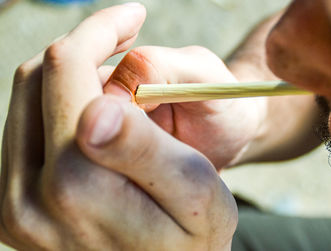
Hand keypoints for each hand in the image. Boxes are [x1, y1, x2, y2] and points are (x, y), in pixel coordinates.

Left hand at [0, 4, 236, 249]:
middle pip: (36, 79)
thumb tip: (95, 109)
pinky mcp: (14, 208)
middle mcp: (27, 199)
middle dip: (85, 48)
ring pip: (26, 101)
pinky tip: (97, 113)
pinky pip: (26, 132)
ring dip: (71, 77)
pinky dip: (59, 106)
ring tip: (120, 83)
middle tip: (128, 42)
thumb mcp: (195, 193)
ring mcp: (13, 206)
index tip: (135, 17)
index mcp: (74, 185)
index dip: (101, 29)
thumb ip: (145, 152)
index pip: (65, 67)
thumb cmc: (193, 236)